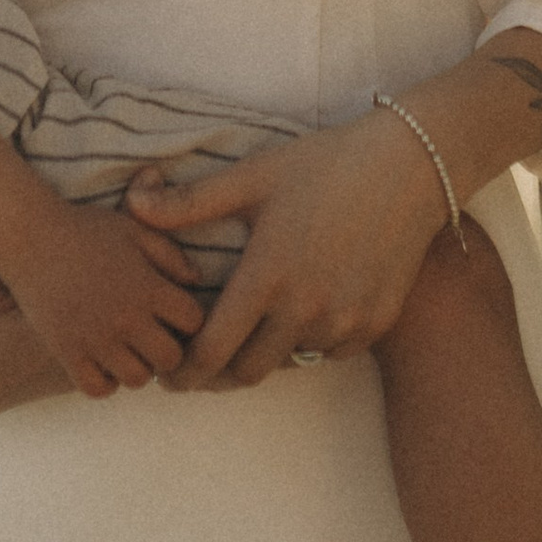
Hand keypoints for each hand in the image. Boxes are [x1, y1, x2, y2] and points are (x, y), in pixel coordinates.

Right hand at [0, 189, 207, 399]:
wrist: (28, 236)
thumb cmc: (85, 229)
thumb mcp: (133, 230)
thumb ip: (170, 255)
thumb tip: (196, 283)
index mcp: (147, 287)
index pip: (194, 322)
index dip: (190, 318)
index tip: (176, 312)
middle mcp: (125, 318)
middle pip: (170, 358)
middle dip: (169, 348)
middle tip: (156, 335)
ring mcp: (96, 339)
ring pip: (137, 379)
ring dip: (139, 366)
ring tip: (130, 348)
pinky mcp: (67, 352)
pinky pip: (98, 388)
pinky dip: (106, 381)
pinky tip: (103, 360)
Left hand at [128, 115, 450, 387]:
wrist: (410, 167)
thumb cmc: (324, 165)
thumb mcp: (253, 177)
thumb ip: (189, 203)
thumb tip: (131, 207)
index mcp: (267, 276)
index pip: (212, 351)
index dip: (184, 372)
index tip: (169, 376)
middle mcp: (305, 310)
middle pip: (247, 372)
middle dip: (218, 375)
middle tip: (202, 366)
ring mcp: (344, 321)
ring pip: (290, 363)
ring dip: (266, 355)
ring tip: (251, 333)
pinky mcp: (375, 325)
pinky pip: (330, 353)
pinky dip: (310, 344)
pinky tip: (300, 316)